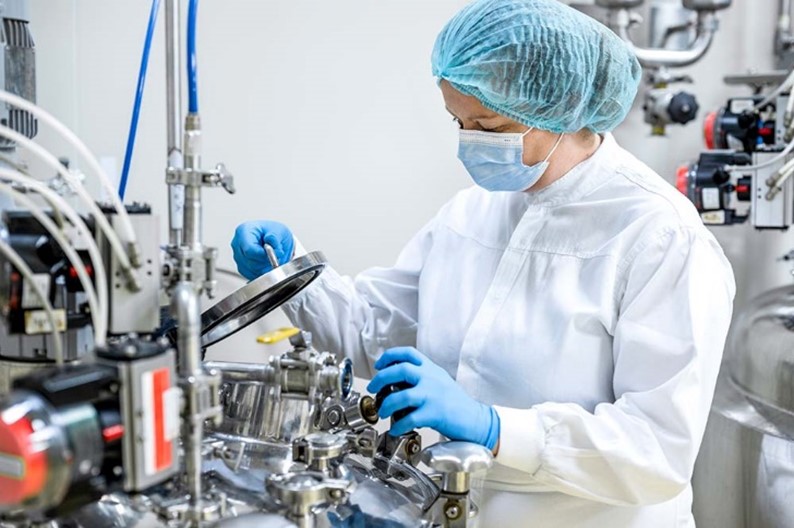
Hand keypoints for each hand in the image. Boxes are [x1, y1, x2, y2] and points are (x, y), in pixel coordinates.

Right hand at [231, 220, 294, 280]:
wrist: (273, 238)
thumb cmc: (272, 232)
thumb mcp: (278, 230)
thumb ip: (275, 238)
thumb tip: (273, 247)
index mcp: (243, 231)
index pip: (249, 250)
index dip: (262, 255)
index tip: (273, 255)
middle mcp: (237, 244)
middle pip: (250, 261)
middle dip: (266, 261)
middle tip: (275, 255)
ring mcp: (238, 256)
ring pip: (252, 270)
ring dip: (265, 267)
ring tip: (271, 257)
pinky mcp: (241, 266)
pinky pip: (252, 275)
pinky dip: (262, 272)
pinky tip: (266, 263)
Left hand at [367, 347, 499, 448]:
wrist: (475, 419)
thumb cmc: (455, 402)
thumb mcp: (439, 381)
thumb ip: (421, 377)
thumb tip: (394, 380)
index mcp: (431, 369)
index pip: (408, 353)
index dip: (390, 356)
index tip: (379, 365)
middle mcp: (431, 378)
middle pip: (400, 370)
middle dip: (380, 379)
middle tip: (372, 388)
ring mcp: (433, 395)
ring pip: (401, 395)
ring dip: (386, 405)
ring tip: (382, 412)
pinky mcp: (435, 413)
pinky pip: (409, 419)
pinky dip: (398, 425)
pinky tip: (395, 429)